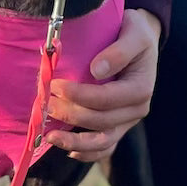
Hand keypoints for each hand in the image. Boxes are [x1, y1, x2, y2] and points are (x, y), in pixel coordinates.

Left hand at [43, 8, 161, 162]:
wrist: (141, 39)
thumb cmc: (135, 33)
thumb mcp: (134, 33)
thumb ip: (118, 51)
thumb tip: (97, 70)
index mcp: (140, 88)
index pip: (106, 98)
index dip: (79, 95)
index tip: (55, 85)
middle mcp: (136, 109)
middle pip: (101, 120)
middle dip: (70, 114)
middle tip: (45, 102)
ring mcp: (127, 120)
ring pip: (103, 140)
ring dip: (75, 141)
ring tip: (51, 137)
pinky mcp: (119, 125)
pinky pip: (106, 146)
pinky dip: (88, 153)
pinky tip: (68, 150)